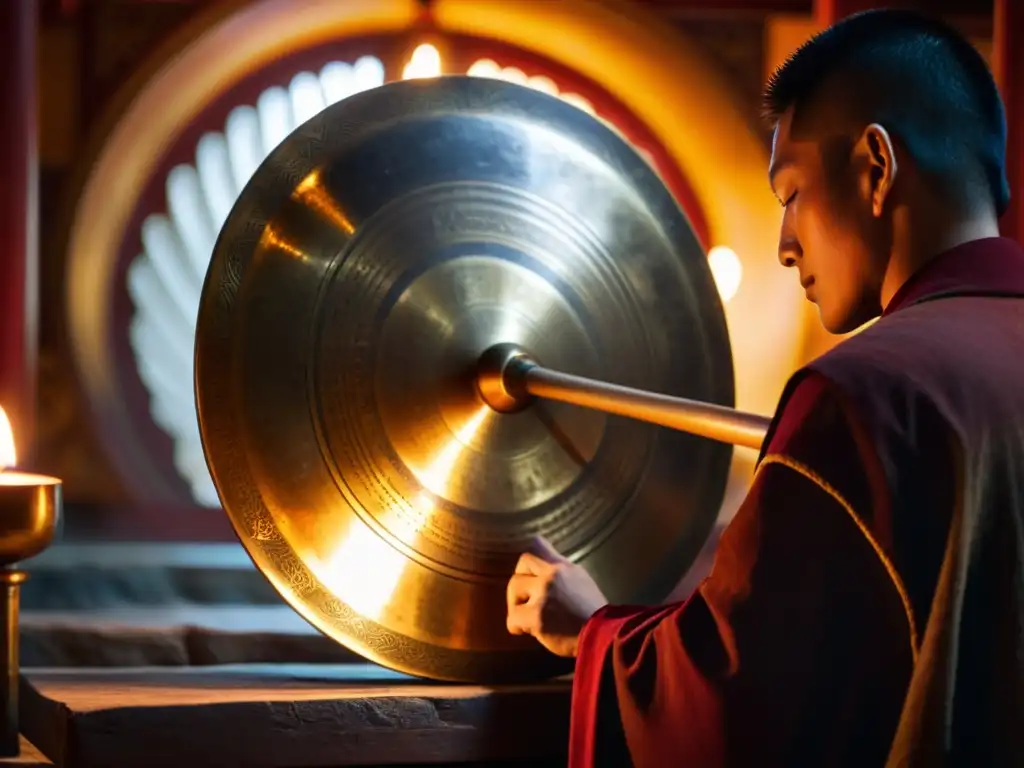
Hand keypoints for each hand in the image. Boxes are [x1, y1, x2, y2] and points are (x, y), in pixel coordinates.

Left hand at [506, 536, 608, 657]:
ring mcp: (544, 594)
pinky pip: (513, 617)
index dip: (530, 556)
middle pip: (523, 562)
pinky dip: (516, 626)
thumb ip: (562, 575)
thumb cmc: (594, 614)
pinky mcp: (537, 616)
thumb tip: (543, 574)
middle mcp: (553, 575)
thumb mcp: (581, 582)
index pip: (538, 543)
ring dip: (516, 603)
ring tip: (527, 617)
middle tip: (524, 600)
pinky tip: (526, 631)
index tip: (527, 572)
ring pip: (514, 587)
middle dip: (520, 581)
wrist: (603, 636)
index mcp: (564, 567)